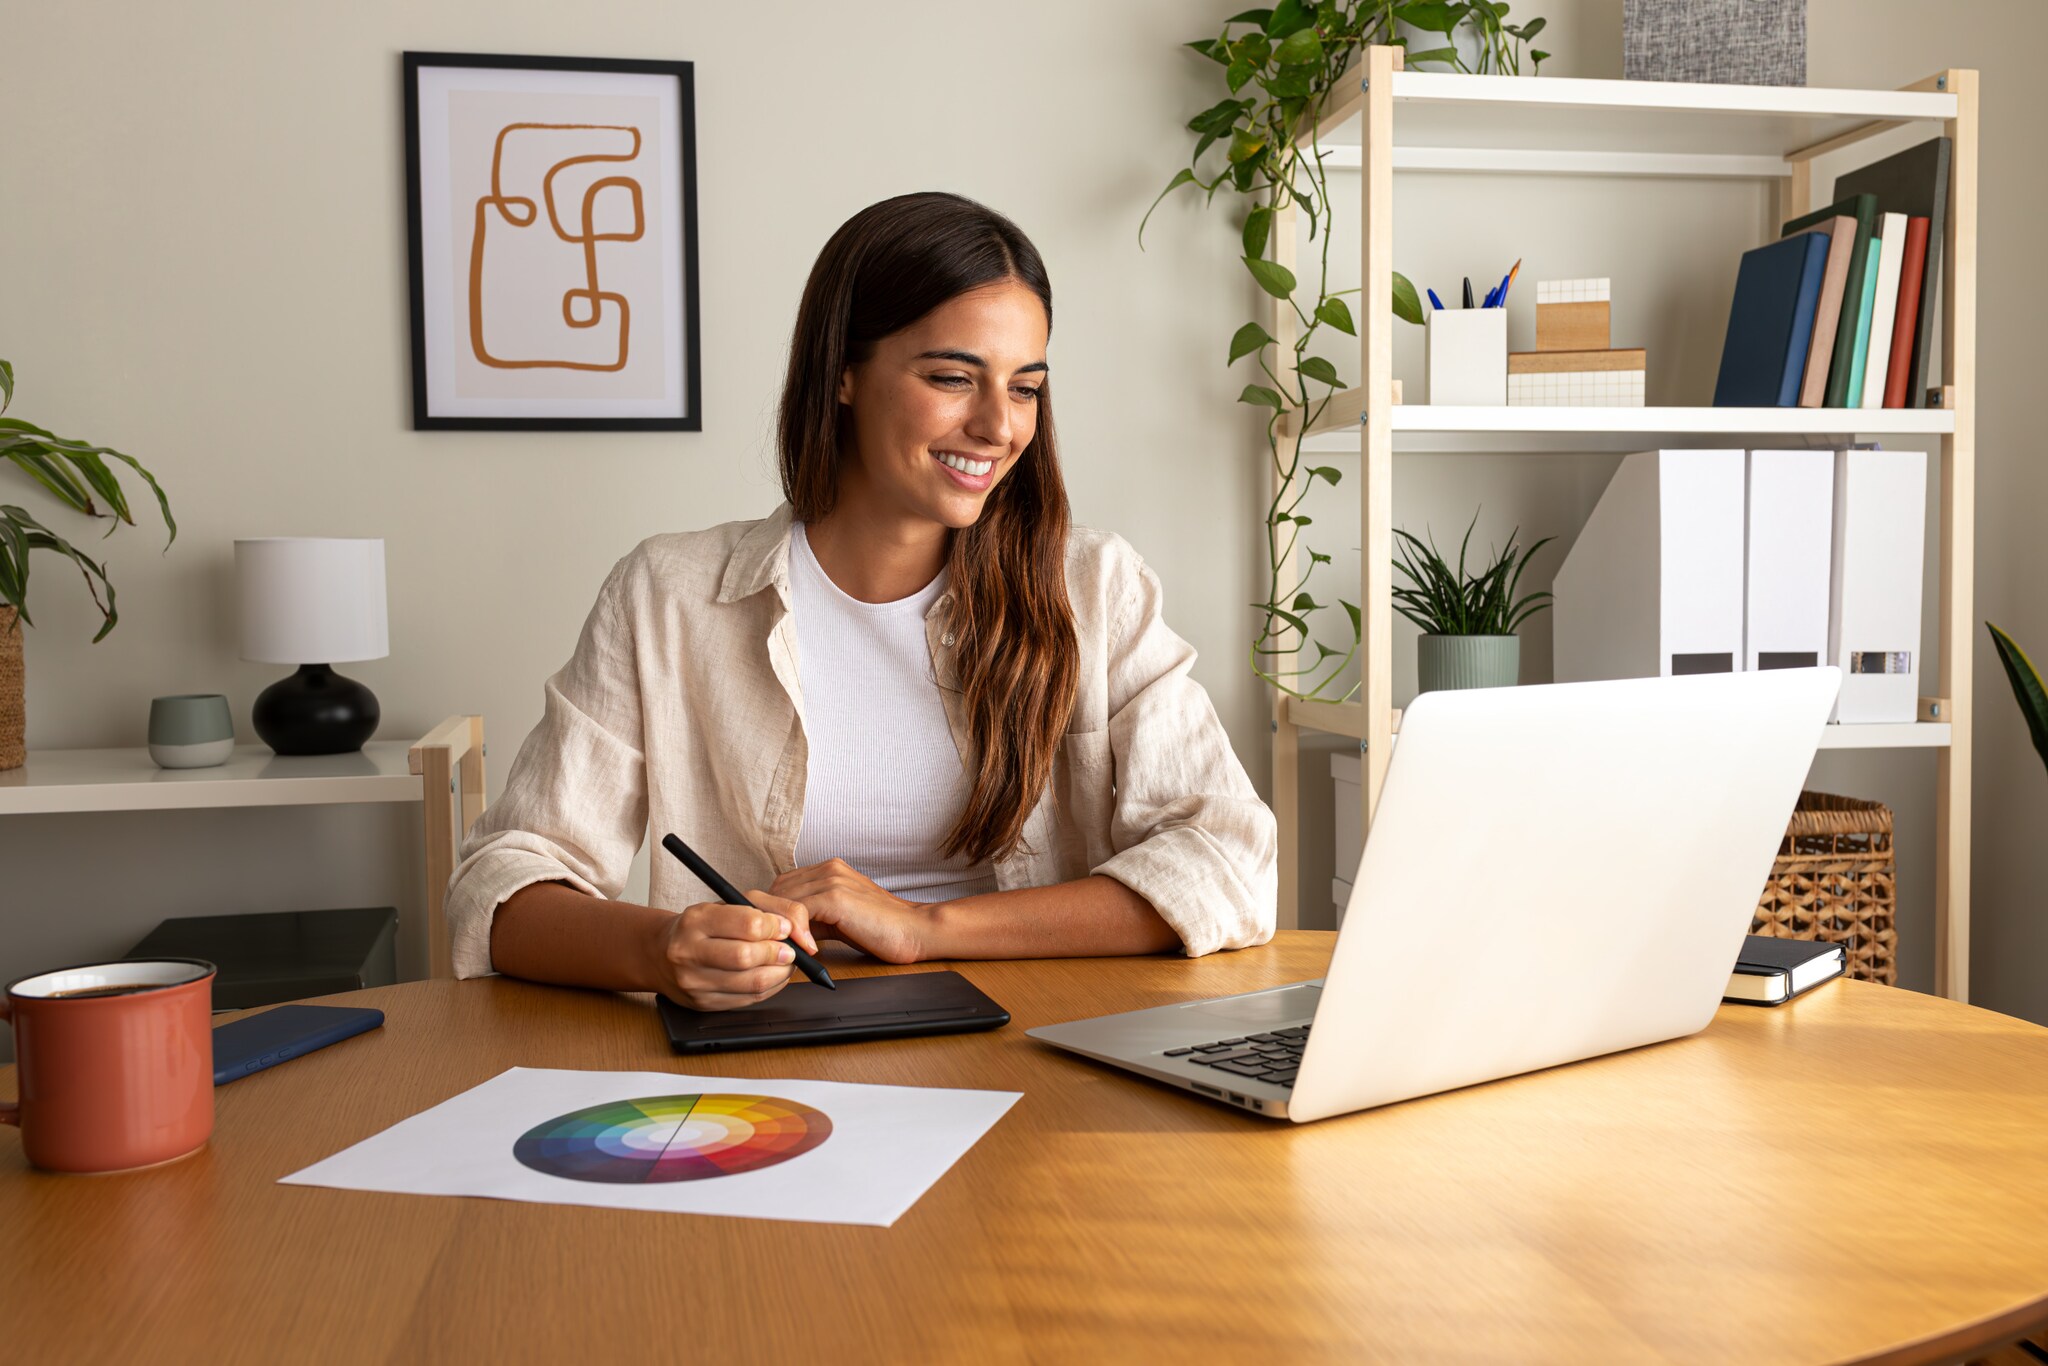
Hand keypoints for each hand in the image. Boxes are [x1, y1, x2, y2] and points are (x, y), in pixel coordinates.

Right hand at [646, 891, 818, 1010]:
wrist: (661, 953)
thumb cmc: (704, 926)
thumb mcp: (733, 903)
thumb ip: (774, 909)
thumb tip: (800, 934)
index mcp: (696, 919)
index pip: (747, 924)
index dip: (775, 926)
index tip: (785, 928)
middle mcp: (689, 951)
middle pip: (747, 957)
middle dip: (778, 953)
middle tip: (789, 950)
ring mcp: (694, 981)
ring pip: (752, 983)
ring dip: (779, 973)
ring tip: (784, 962)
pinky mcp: (703, 1004)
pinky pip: (749, 1000)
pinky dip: (770, 988)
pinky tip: (772, 976)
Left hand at [770, 858, 931, 964]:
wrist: (914, 929)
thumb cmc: (880, 929)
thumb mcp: (837, 920)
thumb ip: (811, 919)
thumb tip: (782, 932)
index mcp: (828, 869)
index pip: (781, 884)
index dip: (772, 910)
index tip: (772, 934)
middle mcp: (827, 868)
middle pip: (775, 889)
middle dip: (770, 919)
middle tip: (775, 946)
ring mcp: (832, 879)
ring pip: (783, 899)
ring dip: (780, 928)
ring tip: (788, 950)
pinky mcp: (837, 896)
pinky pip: (799, 912)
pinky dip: (796, 932)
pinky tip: (808, 950)